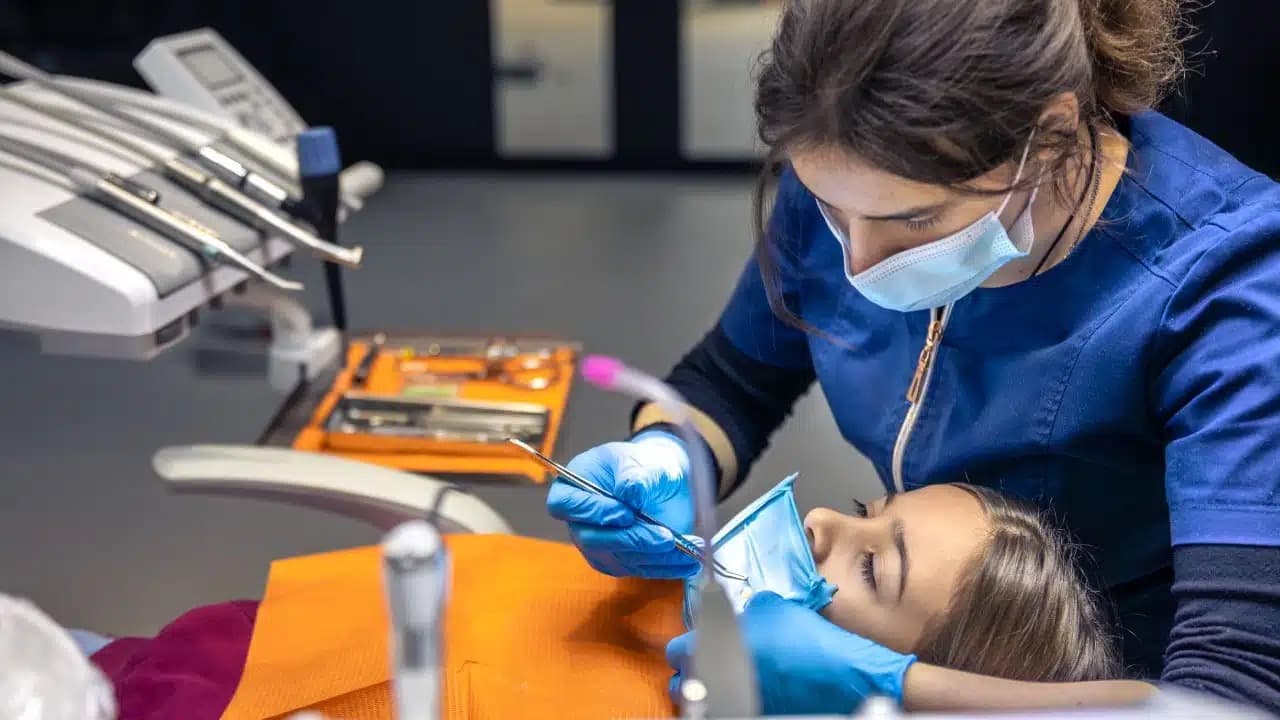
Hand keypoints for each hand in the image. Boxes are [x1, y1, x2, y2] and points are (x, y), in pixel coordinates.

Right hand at [545, 430, 696, 577]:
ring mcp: (596, 546)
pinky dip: (666, 567)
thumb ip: (635, 474)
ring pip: (620, 559)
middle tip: (665, 537)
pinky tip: (689, 561)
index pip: (565, 505)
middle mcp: (579, 522)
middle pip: (593, 540)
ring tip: (689, 549)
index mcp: (571, 487)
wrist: (659, 481)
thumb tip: (630, 493)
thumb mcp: (641, 460)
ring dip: (656, 557)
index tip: (625, 513)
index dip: (593, 512)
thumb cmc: (642, 465)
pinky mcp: (618, 562)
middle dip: (633, 540)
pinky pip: (639, 569)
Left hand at [666, 592, 915, 714]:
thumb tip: (748, 610)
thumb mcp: (772, 608)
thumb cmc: (801, 638)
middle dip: (692, 675)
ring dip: (709, 692)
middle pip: (681, 686)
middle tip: (710, 664)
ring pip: (701, 705)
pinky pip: (726, 709)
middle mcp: (710, 682)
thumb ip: (748, 608)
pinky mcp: (745, 715)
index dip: (687, 646)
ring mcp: (727, 703)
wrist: (835, 676)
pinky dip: (731, 702)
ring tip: (727, 683)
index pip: (675, 652)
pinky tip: (749, 693)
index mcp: (706, 649)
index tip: (699, 642)